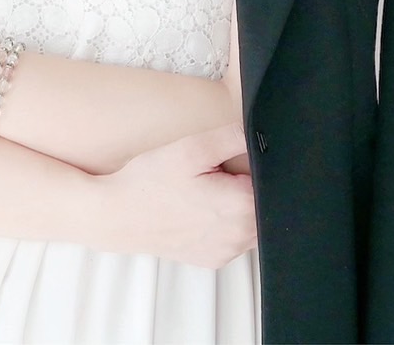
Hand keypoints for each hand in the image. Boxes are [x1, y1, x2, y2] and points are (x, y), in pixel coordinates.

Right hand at [98, 122, 256, 268]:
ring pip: (253, 225)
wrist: (118, 215)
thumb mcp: (191, 149)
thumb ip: (232, 138)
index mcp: (240, 207)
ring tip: (209, 190)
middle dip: (250, 187)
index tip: (236, 160)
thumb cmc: (150, 183)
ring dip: (241, 206)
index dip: (258, 167)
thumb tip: (261, 133)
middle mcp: (239, 236)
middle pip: (267, 207)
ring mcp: (226, 251)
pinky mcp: (213, 259)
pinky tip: (202, 208)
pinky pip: (234, 239)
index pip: (274, 185)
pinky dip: (227, 223)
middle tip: (218, 173)